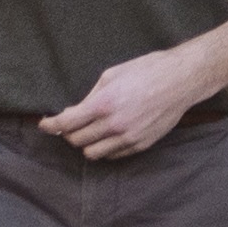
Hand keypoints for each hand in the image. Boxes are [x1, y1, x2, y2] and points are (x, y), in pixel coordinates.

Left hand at [45, 41, 219, 159]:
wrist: (183, 79)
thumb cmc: (148, 70)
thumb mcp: (112, 75)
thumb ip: (90, 97)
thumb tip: (72, 113)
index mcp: (104, 104)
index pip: (66, 124)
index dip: (50, 125)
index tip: (45, 124)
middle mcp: (114, 124)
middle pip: (76, 140)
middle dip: (68, 133)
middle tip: (71, 125)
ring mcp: (128, 137)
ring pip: (92, 153)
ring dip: (86, 144)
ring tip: (90, 132)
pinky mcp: (141, 144)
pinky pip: (113, 155)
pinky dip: (105, 148)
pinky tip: (108, 136)